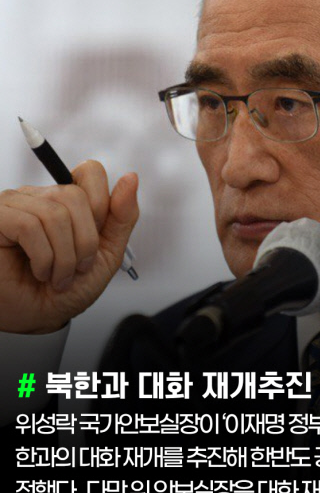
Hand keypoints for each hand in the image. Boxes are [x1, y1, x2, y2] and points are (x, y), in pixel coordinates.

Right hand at [0, 161, 138, 333]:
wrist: (38, 319)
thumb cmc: (67, 288)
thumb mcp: (107, 253)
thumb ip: (122, 216)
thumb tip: (132, 177)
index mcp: (67, 200)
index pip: (90, 172)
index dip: (101, 208)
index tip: (95, 243)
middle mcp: (39, 196)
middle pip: (75, 196)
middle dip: (85, 241)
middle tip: (77, 268)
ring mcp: (14, 204)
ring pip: (54, 214)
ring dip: (64, 257)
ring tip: (57, 277)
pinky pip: (28, 226)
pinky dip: (43, 257)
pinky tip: (39, 272)